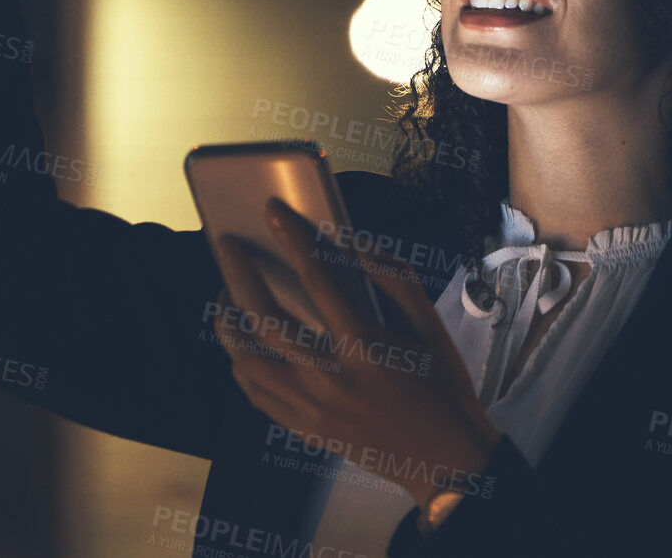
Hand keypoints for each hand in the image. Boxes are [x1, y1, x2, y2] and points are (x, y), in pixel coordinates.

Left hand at [213, 199, 502, 509]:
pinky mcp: (305, 429)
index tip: (273, 211)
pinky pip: (255, 395)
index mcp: (364, 345)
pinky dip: (240, 364)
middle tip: (227, 247)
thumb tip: (356, 242)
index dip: (292, 239)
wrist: (446, 460)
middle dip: (238, 275)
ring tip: (225, 294)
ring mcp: (312, 408)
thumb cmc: (442, 386)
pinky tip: (241, 344)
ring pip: (247, 360)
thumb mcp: (431, 326)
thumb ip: (394, 279)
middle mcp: (329, 377)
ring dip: (227, 322)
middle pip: (264, 319)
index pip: (316, 279)